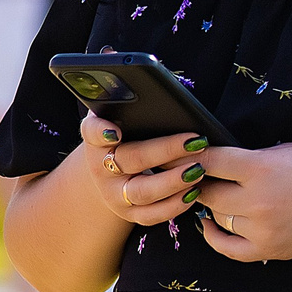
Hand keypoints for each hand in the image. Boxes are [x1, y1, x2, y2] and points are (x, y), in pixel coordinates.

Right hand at [77, 112, 210, 226]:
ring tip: (198, 169)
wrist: (107, 177)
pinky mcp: (129, 214)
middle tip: (195, 142)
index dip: (101, 131)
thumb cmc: (123, 141)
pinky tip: (193, 191)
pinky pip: (152, 215)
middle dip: (165, 151)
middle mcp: (100, 169)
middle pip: (130, 159)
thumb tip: (142, 76)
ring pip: (142, 192)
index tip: (116, 131)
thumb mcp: (118, 121)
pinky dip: (174, 205)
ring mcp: (113, 194)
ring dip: (173, 181)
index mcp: (96, 141)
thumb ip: (126, 103)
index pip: (92, 132)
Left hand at [189, 142, 291, 262]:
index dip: (188, 157)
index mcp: (260, 167)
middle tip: (191, 176)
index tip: (177, 156)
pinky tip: (208, 223)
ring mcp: (264, 228)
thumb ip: (247, 158)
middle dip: (197, 182)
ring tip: (211, 194)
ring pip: (215, 215)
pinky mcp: (272, 249)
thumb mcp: (285, 151)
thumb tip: (211, 161)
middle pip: (205, 191)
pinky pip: (228, 248)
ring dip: (210, 204)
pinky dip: (213, 236)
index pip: (207, 160)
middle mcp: (258, 200)